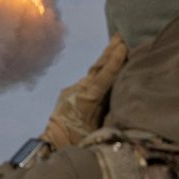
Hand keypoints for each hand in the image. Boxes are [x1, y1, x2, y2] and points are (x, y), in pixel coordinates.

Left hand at [42, 33, 127, 148]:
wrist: (52, 144)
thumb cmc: (77, 143)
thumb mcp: (96, 131)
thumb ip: (110, 115)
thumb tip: (126, 100)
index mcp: (85, 99)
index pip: (103, 76)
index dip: (114, 61)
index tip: (123, 44)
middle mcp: (78, 90)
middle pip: (97, 68)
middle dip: (110, 51)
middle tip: (122, 34)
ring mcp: (73, 90)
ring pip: (93, 72)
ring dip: (106, 59)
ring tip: (119, 43)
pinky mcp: (70, 92)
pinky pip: (88, 80)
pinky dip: (99, 72)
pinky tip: (107, 66)